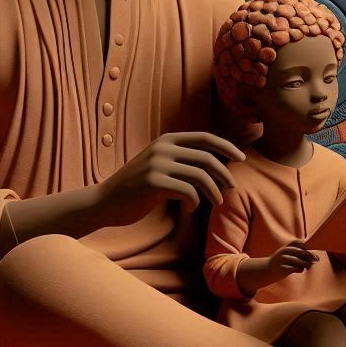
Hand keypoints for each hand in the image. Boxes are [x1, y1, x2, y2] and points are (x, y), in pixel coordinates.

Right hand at [98, 131, 244, 224]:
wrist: (105, 201)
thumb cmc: (135, 187)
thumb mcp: (158, 164)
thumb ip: (180, 160)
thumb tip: (212, 163)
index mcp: (166, 140)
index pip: (205, 137)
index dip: (226, 146)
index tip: (241, 158)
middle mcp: (163, 148)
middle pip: (207, 157)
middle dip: (224, 174)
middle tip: (231, 188)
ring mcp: (158, 164)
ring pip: (201, 176)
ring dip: (214, 192)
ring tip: (216, 202)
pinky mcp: (154, 182)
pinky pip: (188, 192)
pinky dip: (194, 202)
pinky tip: (190, 208)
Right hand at [265, 241, 317, 281]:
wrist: (267, 270)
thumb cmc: (282, 261)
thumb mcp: (288, 253)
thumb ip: (300, 253)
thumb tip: (316, 257)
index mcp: (286, 246)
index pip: (300, 242)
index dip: (307, 247)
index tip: (310, 252)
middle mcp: (284, 251)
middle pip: (302, 252)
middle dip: (310, 256)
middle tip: (315, 260)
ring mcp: (283, 260)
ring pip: (300, 261)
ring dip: (306, 264)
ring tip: (306, 266)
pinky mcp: (282, 268)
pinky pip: (296, 269)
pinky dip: (300, 269)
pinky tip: (298, 270)